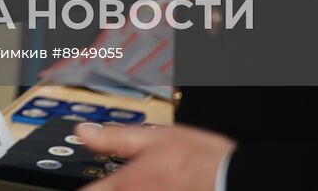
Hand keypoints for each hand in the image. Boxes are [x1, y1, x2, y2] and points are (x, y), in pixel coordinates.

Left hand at [79, 123, 235, 189]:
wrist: (234, 180)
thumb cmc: (200, 160)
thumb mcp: (153, 137)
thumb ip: (112, 138)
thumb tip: (83, 132)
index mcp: (125, 184)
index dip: (88, 188)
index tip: (93, 184)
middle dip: (111, 190)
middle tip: (123, 183)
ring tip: (147, 185)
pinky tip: (156, 190)